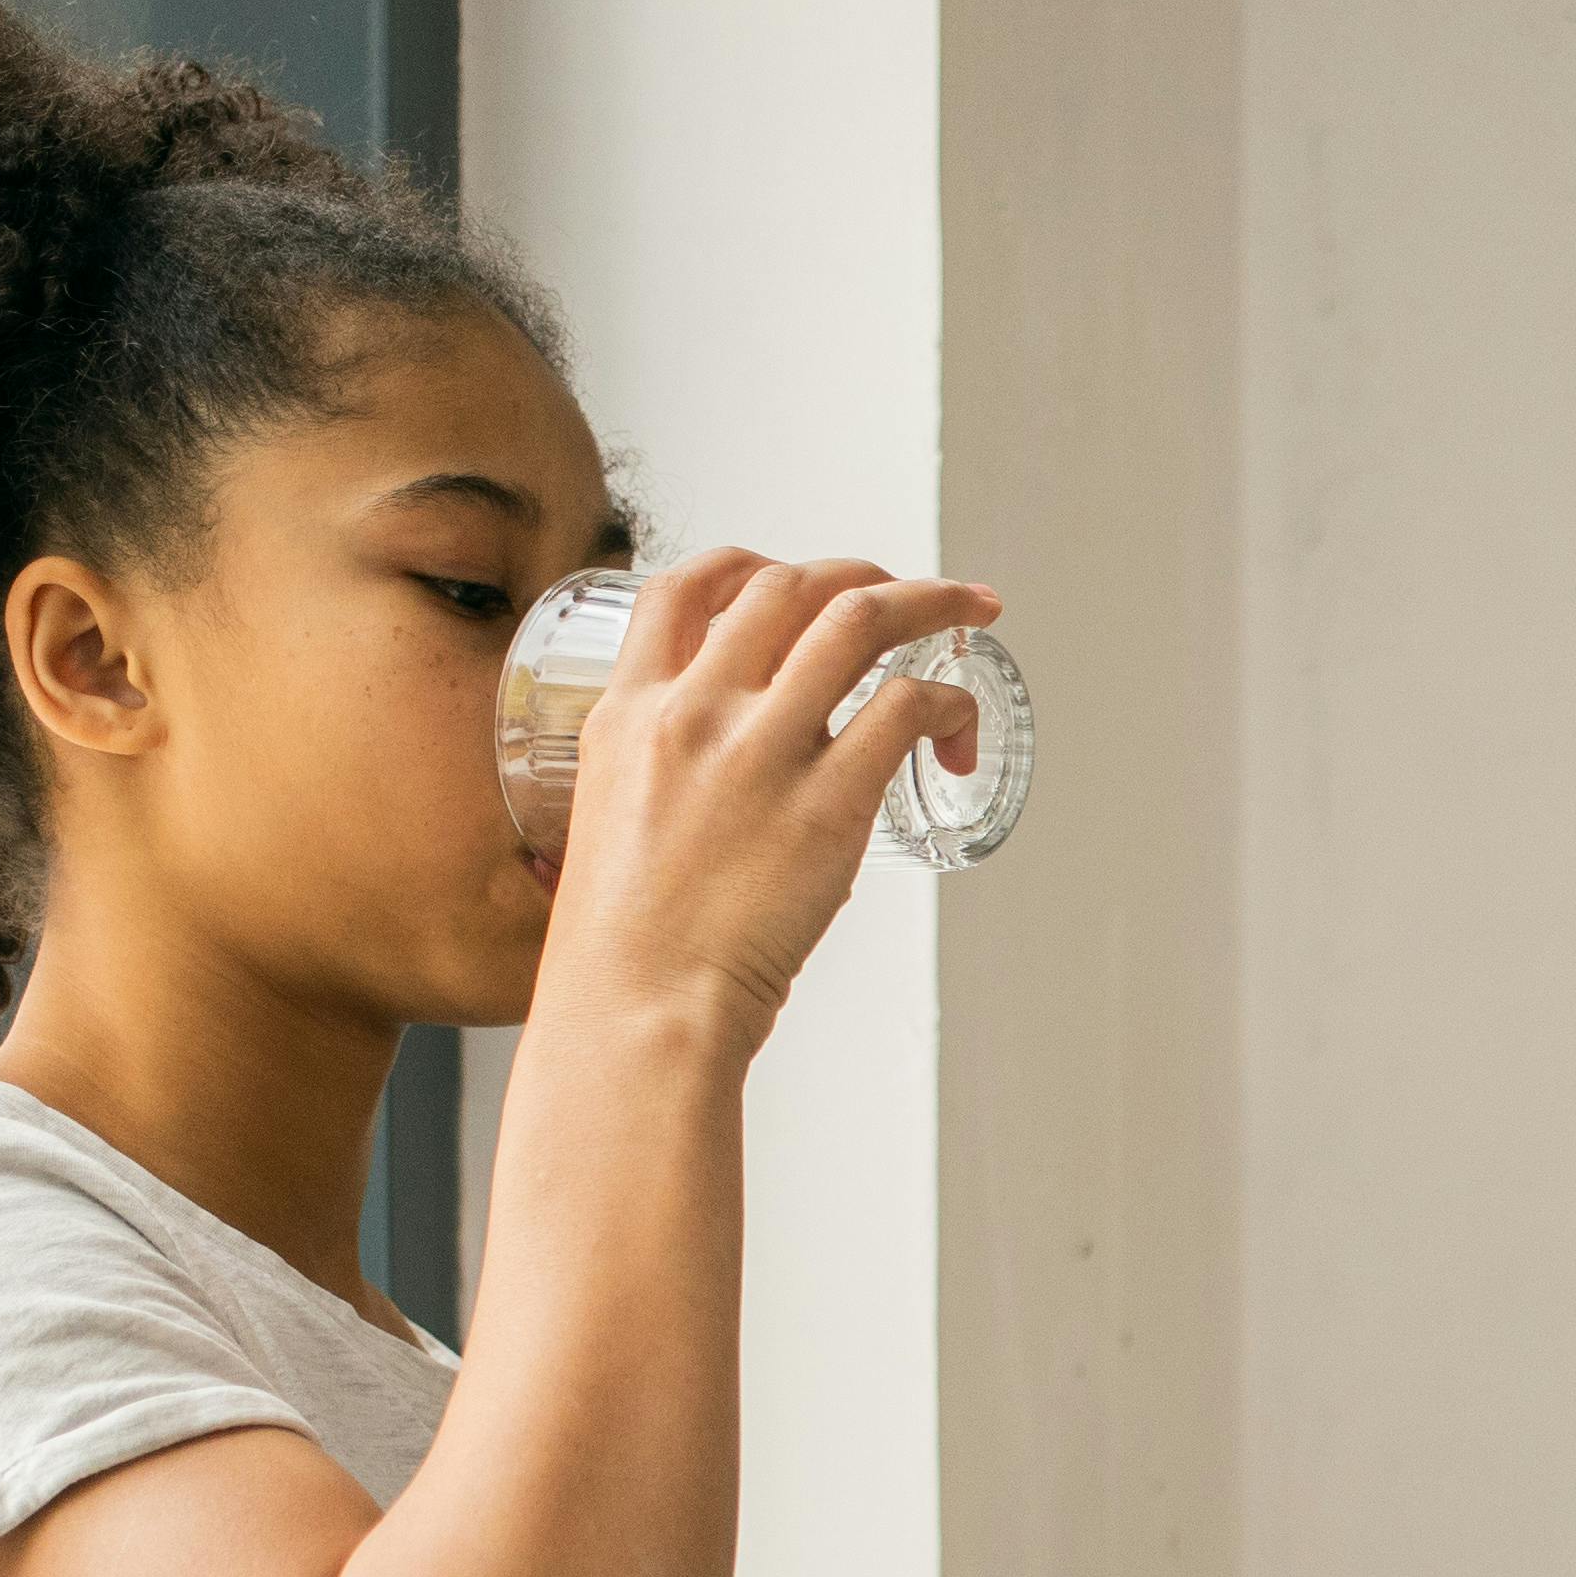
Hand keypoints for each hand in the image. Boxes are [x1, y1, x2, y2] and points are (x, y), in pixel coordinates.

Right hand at [530, 550, 999, 1050]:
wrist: (638, 1011)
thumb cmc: (625, 953)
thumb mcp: (605, 827)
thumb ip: (649, 785)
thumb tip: (694, 796)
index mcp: (626, 712)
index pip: (681, 588)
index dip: (748, 565)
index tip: (790, 577)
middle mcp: (694, 711)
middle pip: (787, 586)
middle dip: (861, 572)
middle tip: (907, 592)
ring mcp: (763, 750)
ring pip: (859, 619)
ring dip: (928, 601)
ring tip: (970, 611)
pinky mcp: (831, 803)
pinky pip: (907, 708)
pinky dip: (949, 701)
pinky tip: (958, 731)